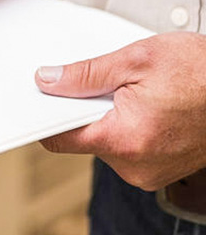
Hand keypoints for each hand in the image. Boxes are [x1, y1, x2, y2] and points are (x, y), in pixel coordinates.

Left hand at [34, 32, 205, 190]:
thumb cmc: (203, 72)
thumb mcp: (138, 59)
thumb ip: (85, 74)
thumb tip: (46, 81)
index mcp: (124, 139)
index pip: (59, 138)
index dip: (47, 115)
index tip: (44, 99)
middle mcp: (133, 167)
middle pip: (83, 139)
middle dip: (87, 110)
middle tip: (109, 85)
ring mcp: (147, 175)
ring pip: (104, 144)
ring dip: (109, 119)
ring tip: (137, 97)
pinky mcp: (158, 174)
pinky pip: (125, 151)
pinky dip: (126, 130)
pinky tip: (147, 110)